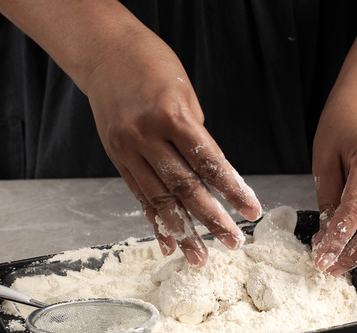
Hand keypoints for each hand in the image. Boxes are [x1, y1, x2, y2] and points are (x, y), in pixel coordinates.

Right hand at [83, 31, 260, 265]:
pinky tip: (168, 242)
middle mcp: (146, 135)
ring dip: (183, 231)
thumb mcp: (184, 92)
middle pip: (184, 186)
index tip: (251, 211)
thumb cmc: (152, 65)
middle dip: (212, 218)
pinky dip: (155, 221)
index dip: (232, 189)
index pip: (208, 162)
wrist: (105, 53)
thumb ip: (195, 134)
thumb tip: (210, 174)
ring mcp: (128, 148)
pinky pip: (139, 195)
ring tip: (200, 255)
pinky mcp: (117, 157)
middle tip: (233, 242)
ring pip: (159, 198)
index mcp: (171, 115)